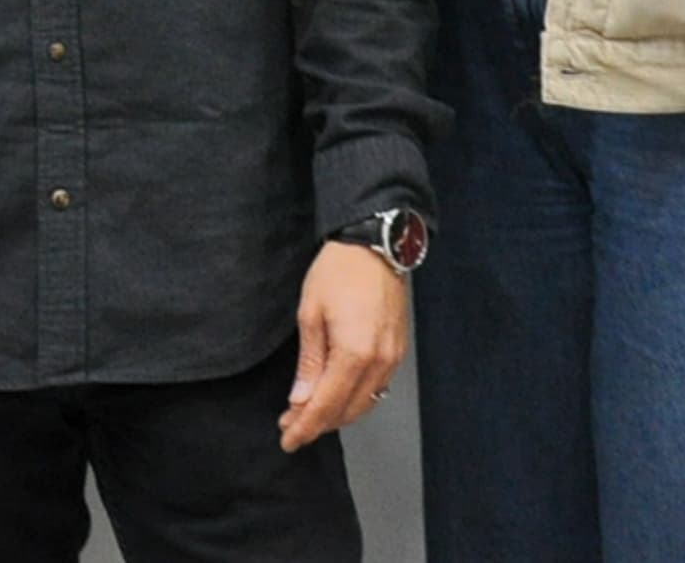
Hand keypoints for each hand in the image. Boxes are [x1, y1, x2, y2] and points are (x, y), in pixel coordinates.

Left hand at [281, 240, 409, 449]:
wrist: (374, 245)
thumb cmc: (338, 272)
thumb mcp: (310, 314)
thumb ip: (309, 363)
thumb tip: (300, 400)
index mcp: (354, 354)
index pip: (326, 406)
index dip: (305, 427)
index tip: (287, 440)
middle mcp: (379, 362)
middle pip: (346, 411)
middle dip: (317, 424)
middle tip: (290, 426)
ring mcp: (392, 358)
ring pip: (363, 404)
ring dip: (336, 415)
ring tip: (308, 415)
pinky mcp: (397, 352)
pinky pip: (376, 388)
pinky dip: (354, 399)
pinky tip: (336, 397)